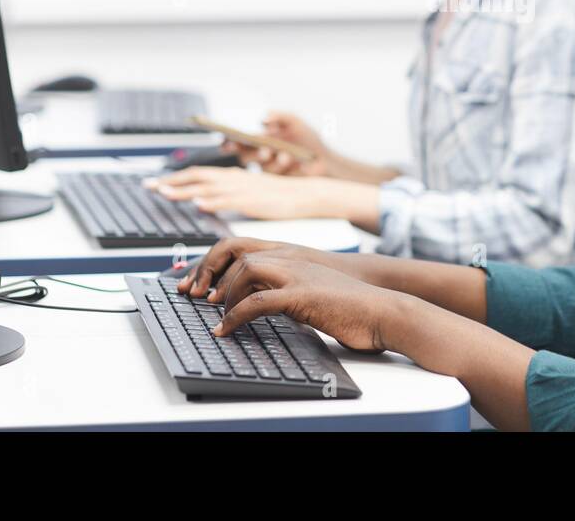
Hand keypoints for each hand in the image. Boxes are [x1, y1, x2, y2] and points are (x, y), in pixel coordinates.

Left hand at [148, 167, 322, 220]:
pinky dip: (212, 200)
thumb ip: (228, 192)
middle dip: (171, 181)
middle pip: (196, 177)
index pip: (197, 174)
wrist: (304, 193)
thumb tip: (206, 198)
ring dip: (184, 189)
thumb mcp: (249, 189)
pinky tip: (199, 204)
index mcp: (231, 175)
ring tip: (164, 193)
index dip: (175, 178)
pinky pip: (228, 199)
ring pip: (207, 186)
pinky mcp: (252, 200)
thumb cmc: (279, 194)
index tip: (156, 183)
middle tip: (149, 186)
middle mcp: (233, 178)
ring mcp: (242, 188)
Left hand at [207, 251, 397, 352]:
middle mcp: (292, 257)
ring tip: (217, 315)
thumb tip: (258, 304)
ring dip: (224, 294)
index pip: (242, 245)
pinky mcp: (303, 295)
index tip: (195, 281)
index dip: (213, 260)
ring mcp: (297, 273)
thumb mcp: (311, 290)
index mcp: (292, 254)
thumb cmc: (350, 304)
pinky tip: (227, 330)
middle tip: (192, 295)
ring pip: (246, 270)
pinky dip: (236, 316)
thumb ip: (286, 289)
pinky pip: (258, 301)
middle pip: (236, 252)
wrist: (382, 309)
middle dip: (208, 273)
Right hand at [224, 112, 331, 176]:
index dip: (228, 142)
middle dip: (255, 154)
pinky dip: (285, 169)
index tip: (230, 140)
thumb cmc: (306, 138)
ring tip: (286, 156)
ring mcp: (267, 169)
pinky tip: (295, 162)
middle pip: (245, 157)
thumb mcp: (294, 121)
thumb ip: (279, 116)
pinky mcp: (277, 181)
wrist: (324, 158)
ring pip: (261, 167)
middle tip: (266, 150)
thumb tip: (264, 118)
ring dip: (274, 162)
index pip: (236, 142)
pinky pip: (274, 178)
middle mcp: (258, 155)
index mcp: (257, 140)